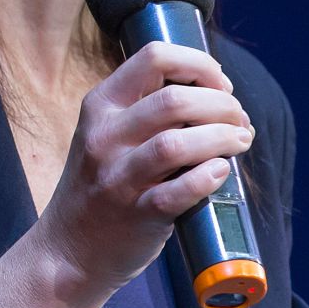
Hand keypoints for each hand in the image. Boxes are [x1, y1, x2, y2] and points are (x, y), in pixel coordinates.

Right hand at [0, 42, 251, 307]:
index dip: (199, 65)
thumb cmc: (100, 187)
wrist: (68, 250)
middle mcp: (104, 135)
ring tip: (240, 141)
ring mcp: (117, 176)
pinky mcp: (136, 214)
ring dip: (222, 137)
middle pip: (175, 99)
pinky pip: (181, 190)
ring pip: (179, 142)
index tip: (220, 84)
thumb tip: (214, 95)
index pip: (154, 57)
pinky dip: (209, 177)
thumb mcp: (105, 135)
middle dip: (222, 105)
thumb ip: (144, 111)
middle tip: (239, 120)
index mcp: (100, 105)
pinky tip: (221, 172)